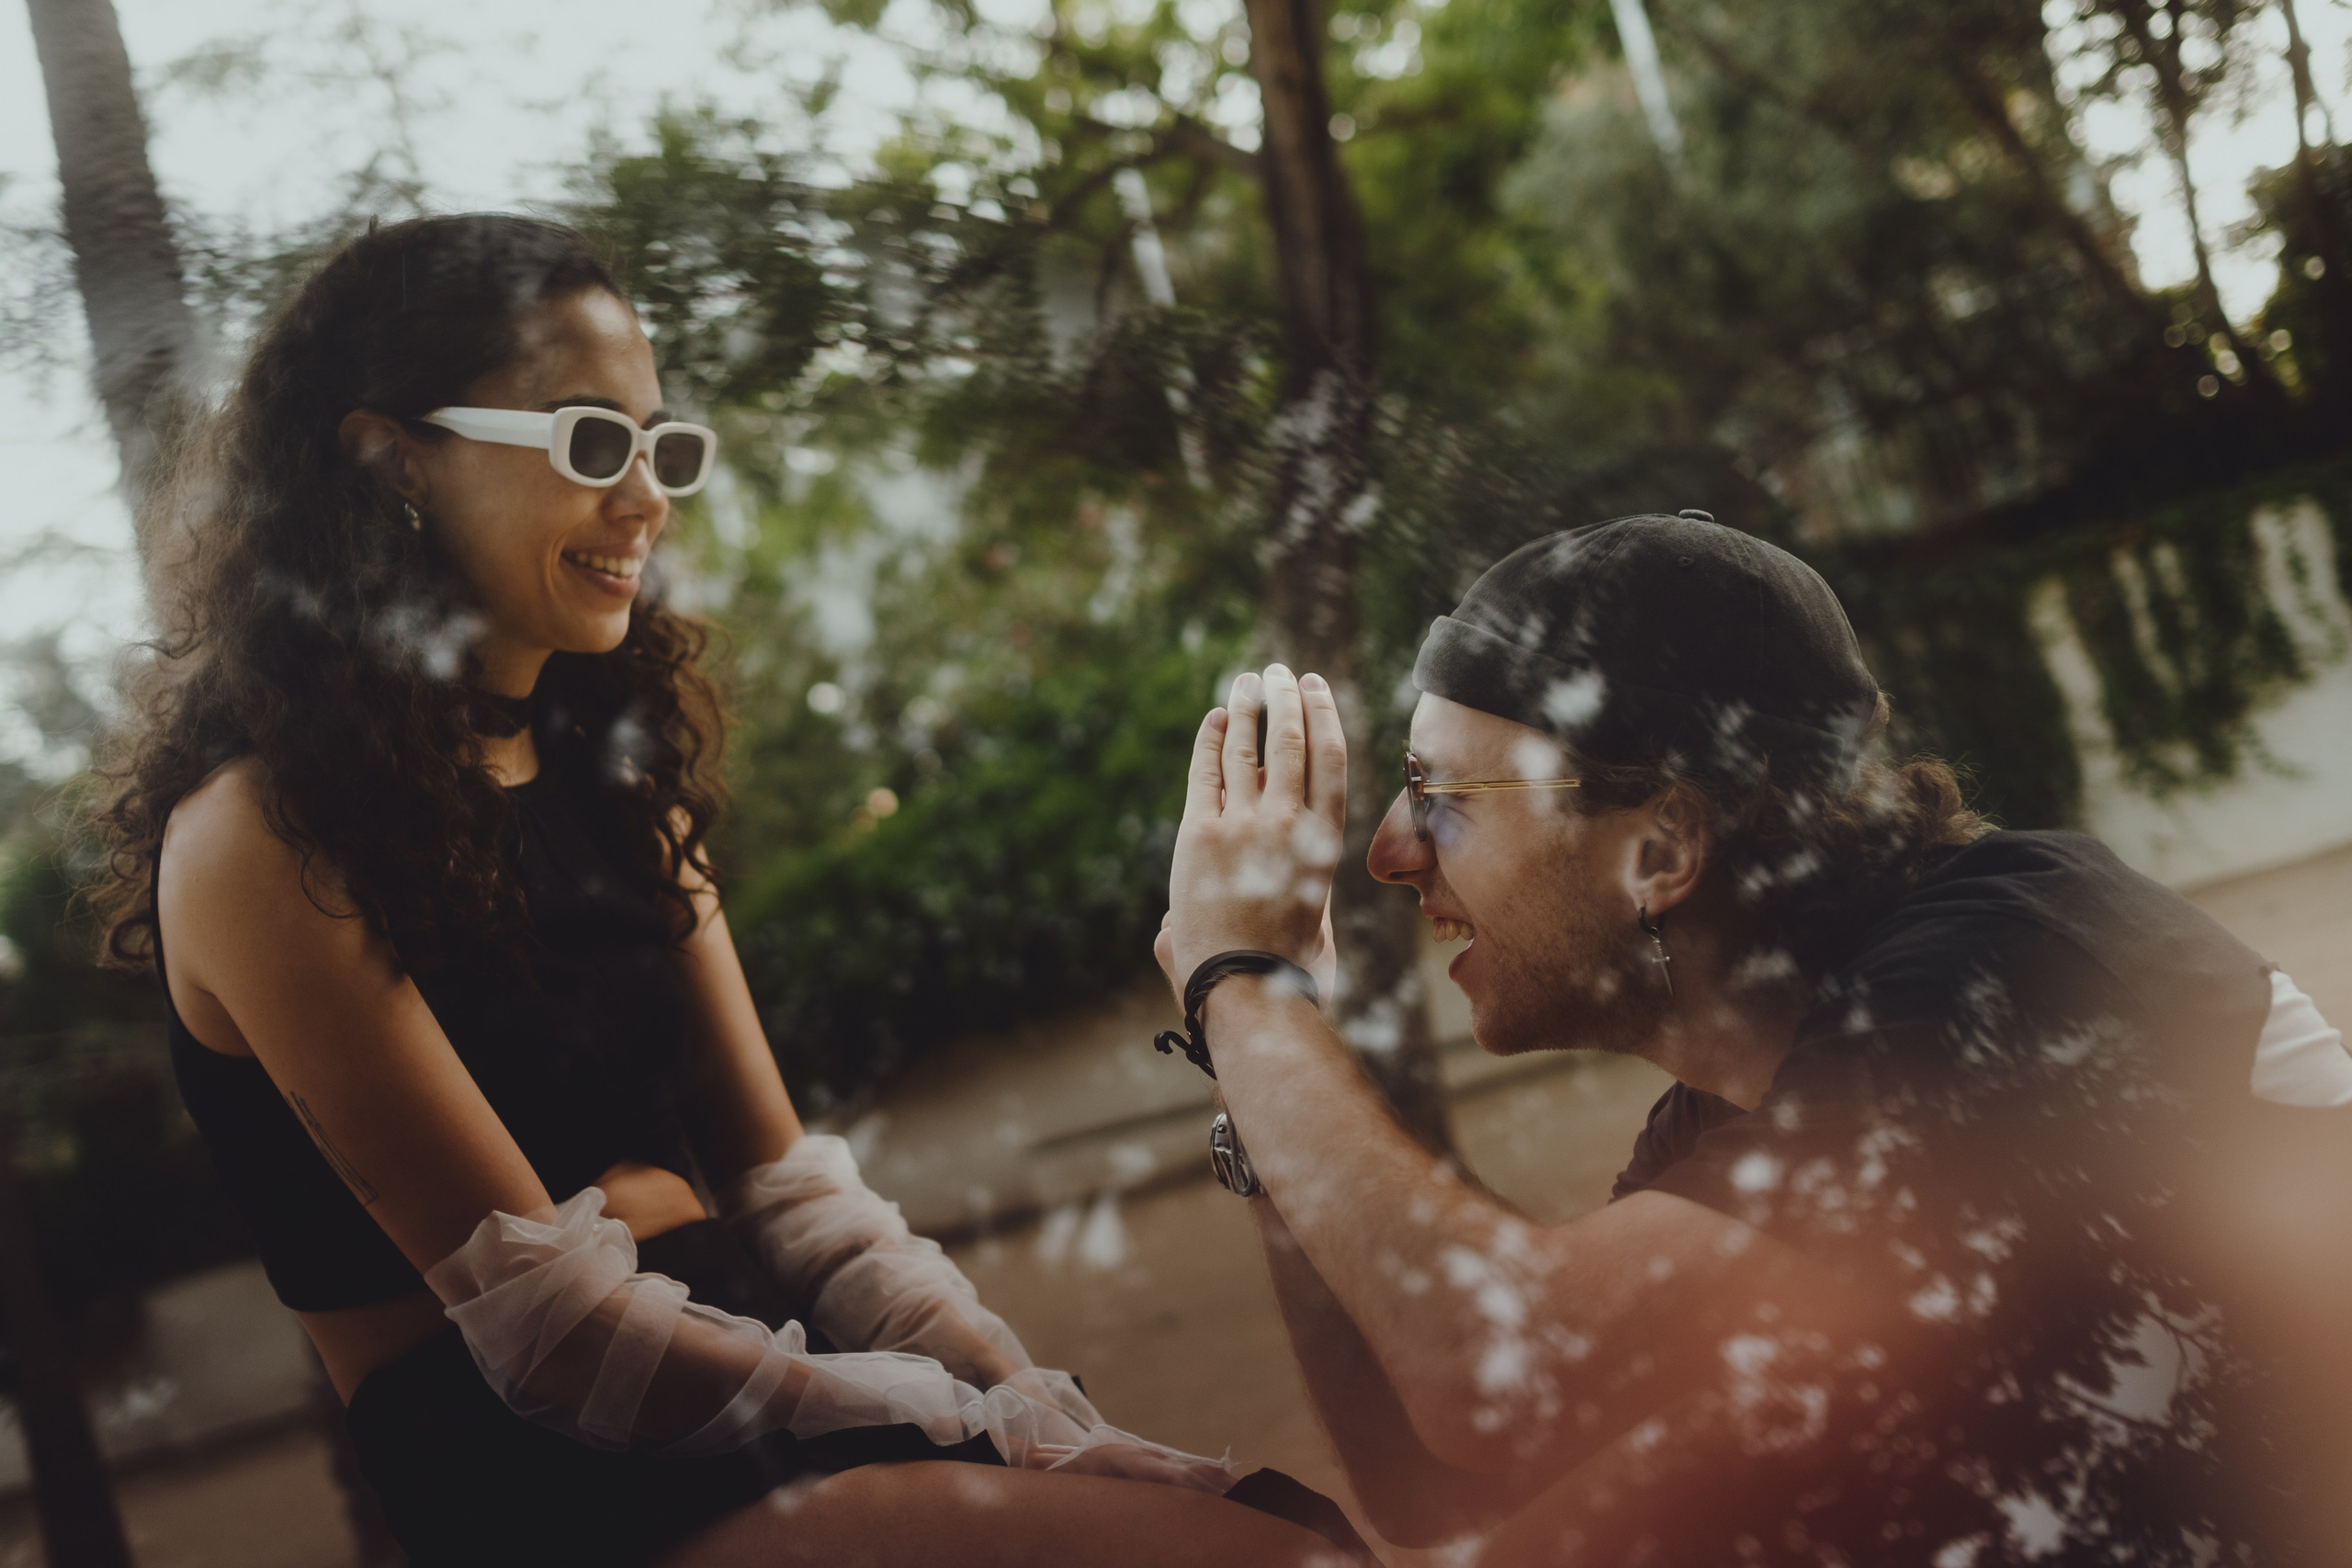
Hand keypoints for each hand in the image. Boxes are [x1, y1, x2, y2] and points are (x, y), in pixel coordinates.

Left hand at [1161, 665, 1347, 990]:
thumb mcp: (1321, 928)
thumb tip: (1301, 906)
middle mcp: (1288, 823)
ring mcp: (1244, 824)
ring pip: (1249, 747)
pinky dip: (1211, 739)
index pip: (1329, 762)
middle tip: (1280, 673)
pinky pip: (1206, 771)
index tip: (1317, 689)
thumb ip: (1311, 901)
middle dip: (1286, 700)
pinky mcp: (1201, 834)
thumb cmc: (1292, 974)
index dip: (1324, 717)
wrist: (1247, 991)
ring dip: (1249, 707)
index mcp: (1325, 842)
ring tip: (1248, 680)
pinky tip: (1217, 718)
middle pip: (1291, 742)